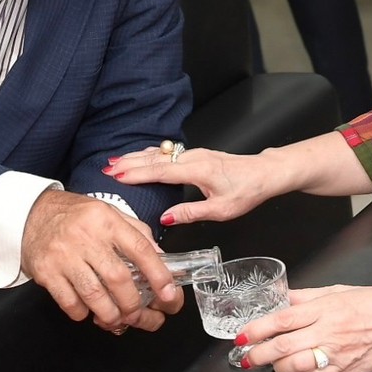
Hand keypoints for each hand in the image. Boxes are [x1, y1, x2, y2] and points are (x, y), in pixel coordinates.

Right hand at [20, 191, 180, 329]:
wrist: (31, 213)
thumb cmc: (76, 215)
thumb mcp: (109, 213)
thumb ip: (136, 234)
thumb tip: (161, 259)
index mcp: (107, 220)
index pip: (140, 249)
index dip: (159, 275)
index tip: (169, 296)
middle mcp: (86, 236)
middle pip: (118, 279)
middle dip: (134, 304)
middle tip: (141, 316)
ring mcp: (64, 255)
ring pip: (94, 295)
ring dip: (111, 315)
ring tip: (117, 320)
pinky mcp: (46, 272)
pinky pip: (69, 303)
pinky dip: (83, 313)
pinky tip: (89, 311)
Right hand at [105, 144, 280, 224]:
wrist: (265, 173)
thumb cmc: (247, 191)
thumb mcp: (220, 210)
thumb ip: (191, 213)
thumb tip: (166, 218)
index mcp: (198, 170)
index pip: (161, 171)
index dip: (137, 174)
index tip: (117, 176)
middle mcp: (194, 157)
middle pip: (155, 158)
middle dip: (129, 162)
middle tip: (106, 168)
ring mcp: (195, 153)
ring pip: (159, 153)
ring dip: (136, 157)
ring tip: (115, 162)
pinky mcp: (197, 154)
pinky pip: (167, 153)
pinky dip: (149, 155)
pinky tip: (139, 157)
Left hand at [235, 285, 371, 371]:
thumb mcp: (339, 290)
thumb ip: (308, 296)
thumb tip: (284, 297)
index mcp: (324, 308)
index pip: (282, 320)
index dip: (257, 329)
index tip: (242, 335)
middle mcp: (327, 332)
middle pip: (282, 346)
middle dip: (258, 353)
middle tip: (245, 357)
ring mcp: (335, 354)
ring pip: (294, 366)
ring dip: (277, 366)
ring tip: (270, 362)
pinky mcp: (343, 371)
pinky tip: (298, 368)